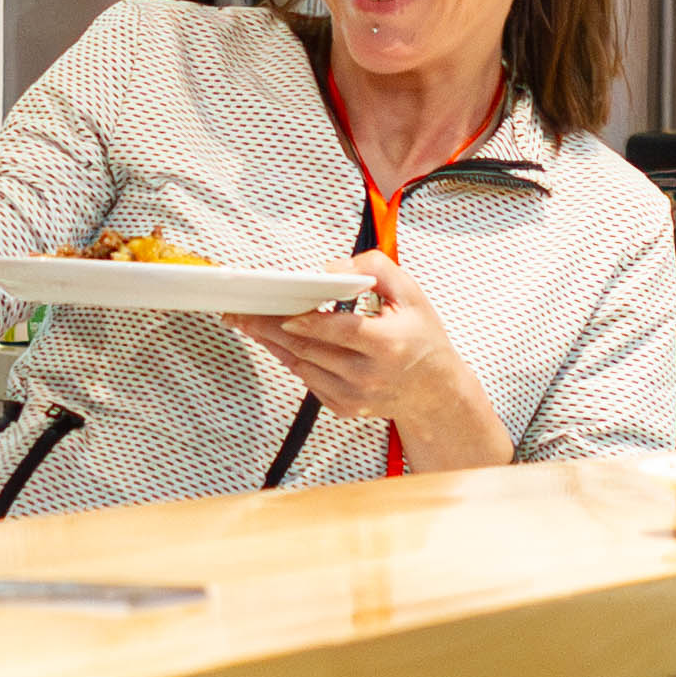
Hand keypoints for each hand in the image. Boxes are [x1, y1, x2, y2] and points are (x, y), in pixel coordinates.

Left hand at [225, 255, 500, 460]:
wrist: (434, 392)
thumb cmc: (421, 336)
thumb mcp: (411, 294)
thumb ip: (375, 269)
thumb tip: (329, 269)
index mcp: (387, 345)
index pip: (341, 333)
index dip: (309, 322)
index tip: (282, 311)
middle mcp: (369, 375)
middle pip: (310, 349)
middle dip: (271, 328)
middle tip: (241, 311)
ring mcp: (354, 396)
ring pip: (302, 365)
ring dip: (273, 342)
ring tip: (248, 321)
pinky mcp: (344, 407)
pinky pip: (308, 380)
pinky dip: (290, 358)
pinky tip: (275, 340)